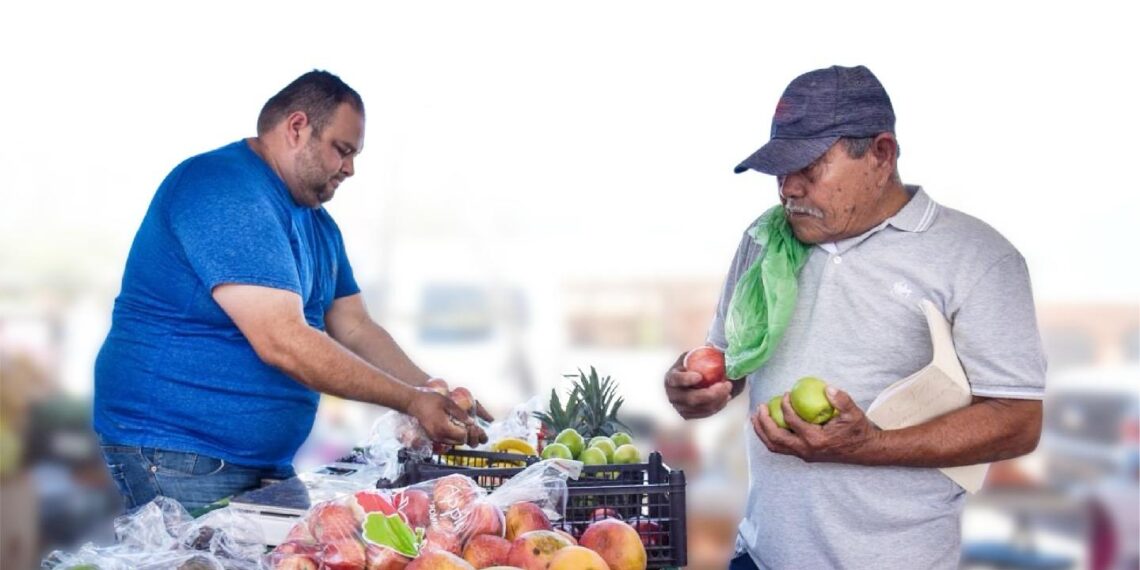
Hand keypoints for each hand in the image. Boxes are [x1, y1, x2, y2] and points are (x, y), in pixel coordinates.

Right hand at [407, 389, 486, 446]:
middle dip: (464, 434)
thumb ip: (460, 414)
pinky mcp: (432, 438)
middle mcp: (439, 436)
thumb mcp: (448, 403)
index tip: (469, 423)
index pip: (463, 436)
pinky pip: (446, 441)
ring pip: (453, 443)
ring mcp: (435, 438)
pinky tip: (451, 425)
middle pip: (459, 442)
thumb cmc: (429, 400)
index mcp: (444, 428)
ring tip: (458, 424)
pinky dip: (451, 436)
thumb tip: (471, 422)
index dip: (468, 430)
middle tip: (465, 424)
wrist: (413, 403)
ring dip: (458, 436)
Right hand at [665, 351, 734, 419]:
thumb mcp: (689, 358)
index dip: (687, 379)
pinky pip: (705, 414)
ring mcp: (680, 408)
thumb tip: (712, 346)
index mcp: (671, 379)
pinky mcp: (688, 416)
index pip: (677, 380)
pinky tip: (725, 397)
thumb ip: (699, 353)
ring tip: (728, 389)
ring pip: (701, 408)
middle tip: (727, 384)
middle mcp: (673, 396)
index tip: (699, 376)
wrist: (680, 386)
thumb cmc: (686, 368)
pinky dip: (718, 406)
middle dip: (712, 393)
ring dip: (718, 400)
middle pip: (692, 399)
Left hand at [751, 386, 879, 462]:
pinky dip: (770, 437)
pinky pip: (781, 448)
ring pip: (775, 446)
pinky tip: (767, 426)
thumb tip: (827, 388)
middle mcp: (806, 450)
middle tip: (760, 407)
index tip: (784, 394)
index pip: (792, 422)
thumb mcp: (853, 413)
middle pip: (776, 438)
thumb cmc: (858, 430)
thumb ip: (841, 400)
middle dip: (764, 422)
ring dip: (762, 432)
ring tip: (755, 417)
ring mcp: (804, 454)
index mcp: (816, 439)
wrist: (865, 450)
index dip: (785, 406)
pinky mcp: (804, 455)